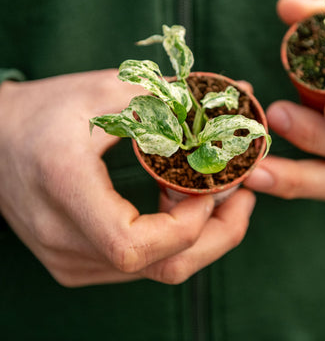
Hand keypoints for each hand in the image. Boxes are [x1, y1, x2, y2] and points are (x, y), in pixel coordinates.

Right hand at [0, 70, 254, 286]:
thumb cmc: (45, 110)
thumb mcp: (103, 90)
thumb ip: (169, 95)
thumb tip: (235, 94)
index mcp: (65, 193)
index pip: (134, 245)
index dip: (189, 222)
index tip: (214, 185)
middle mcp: (64, 241)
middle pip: (160, 268)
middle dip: (217, 235)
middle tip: (243, 195)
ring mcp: (70, 259)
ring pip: (158, 271)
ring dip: (201, 234)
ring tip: (217, 191)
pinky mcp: (77, 261)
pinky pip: (142, 264)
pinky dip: (174, 237)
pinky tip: (180, 199)